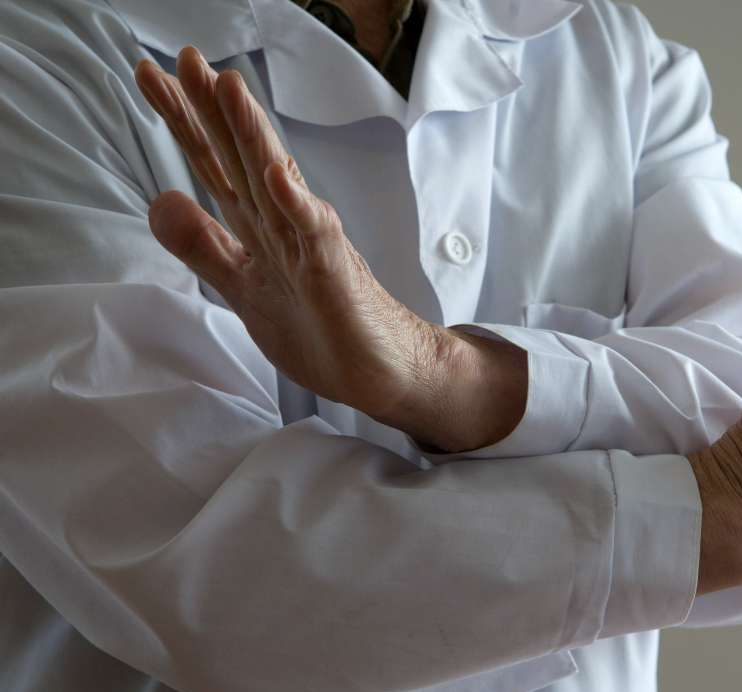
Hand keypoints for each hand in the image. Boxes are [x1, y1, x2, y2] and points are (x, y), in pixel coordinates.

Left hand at [133, 47, 526, 451]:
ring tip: (230, 88)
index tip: (151, 77)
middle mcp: (283, 225)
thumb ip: (203, 246)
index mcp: (258, 228)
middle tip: (185, 58)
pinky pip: (313, 234)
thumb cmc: (320, 329)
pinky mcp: (334, 272)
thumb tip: (161, 197)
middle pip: (239, 159)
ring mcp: (310, 245)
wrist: (378, 371)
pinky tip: (278, 175)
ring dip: (252, 135)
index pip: (213, 165)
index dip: (183, 123)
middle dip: (210, 109)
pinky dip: (296, 203)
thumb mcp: (242, 288)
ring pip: (275, 182)